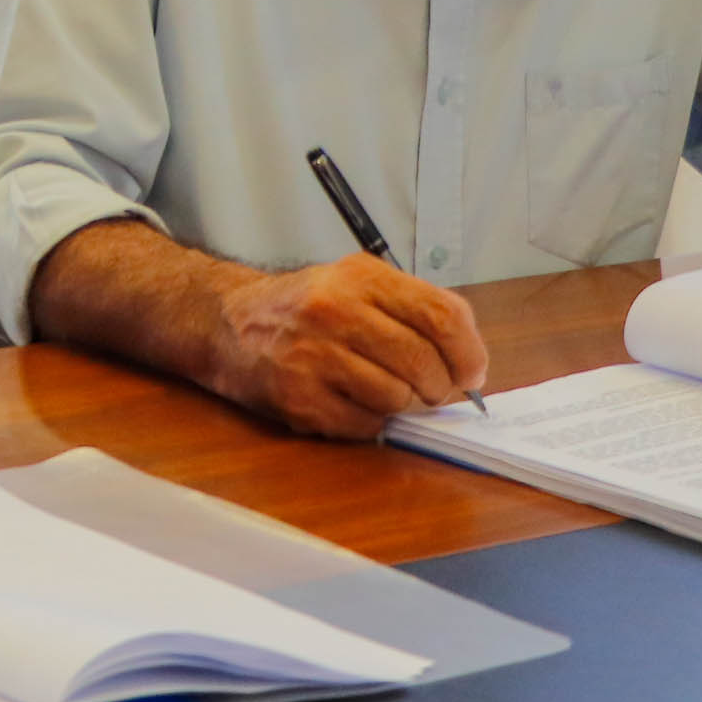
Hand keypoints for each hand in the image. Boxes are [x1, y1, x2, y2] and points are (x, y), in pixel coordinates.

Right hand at [204, 253, 487, 440]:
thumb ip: (413, 307)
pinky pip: (364, 423)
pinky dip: (372, 422)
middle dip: (440, 387)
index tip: (472, 372)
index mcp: (360, 277)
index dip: (468, 352)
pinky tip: (354, 402)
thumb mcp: (357, 283)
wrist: (229, 323)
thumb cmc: (303, 308)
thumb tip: (467, 357)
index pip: (442, 315)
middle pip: (423, 361)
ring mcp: (313, 355)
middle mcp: (335, 310)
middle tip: (435, 392)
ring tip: (388, 393)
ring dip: (404, 405)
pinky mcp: (297, 397)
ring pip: (396, 397)